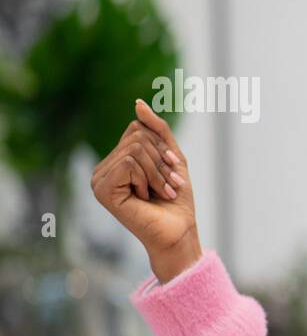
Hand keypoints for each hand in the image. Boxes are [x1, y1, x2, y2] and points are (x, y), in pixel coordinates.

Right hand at [90, 99, 201, 281]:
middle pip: (137, 137)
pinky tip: (146, 197)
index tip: (172, 170)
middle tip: (170, 186)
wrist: (179, 231)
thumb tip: (138, 104)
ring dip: (158, 172)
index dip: (162, 147)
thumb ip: (157, 130)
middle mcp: (102, 168)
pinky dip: (147, 178)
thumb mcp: (172, 157)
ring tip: (162, 193)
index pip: (137, 129)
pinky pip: (129, 163)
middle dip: (162, 160)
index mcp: (116, 160)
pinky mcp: (102, 190)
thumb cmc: (176, 199)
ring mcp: (99, 179)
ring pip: (134, 149)